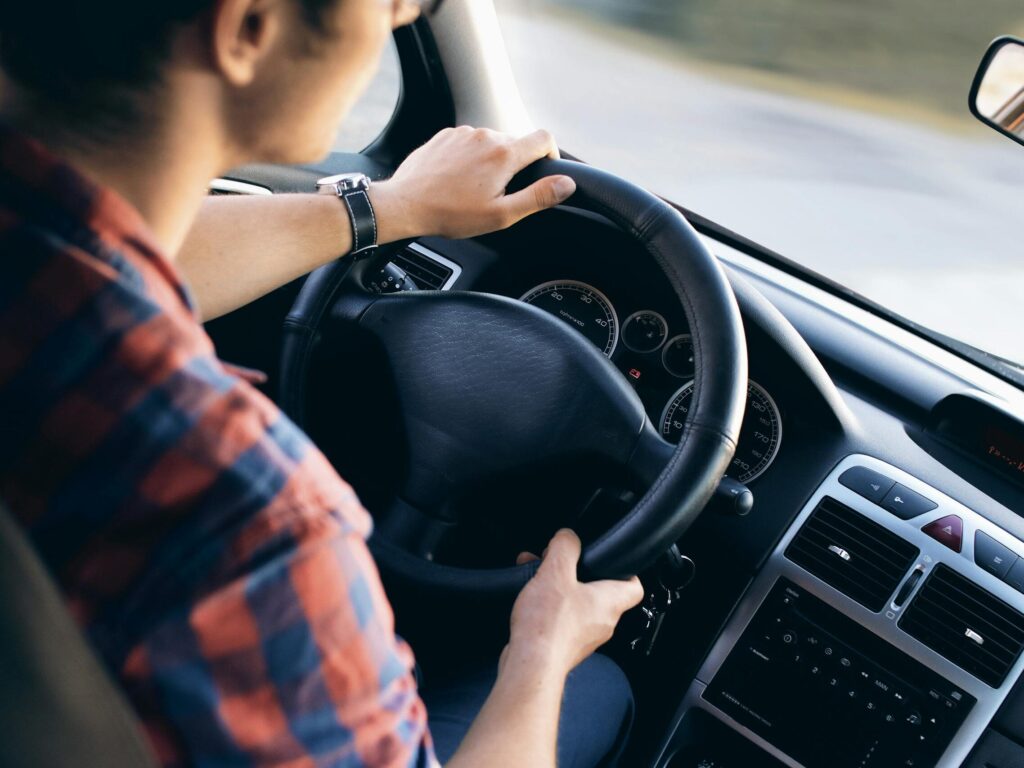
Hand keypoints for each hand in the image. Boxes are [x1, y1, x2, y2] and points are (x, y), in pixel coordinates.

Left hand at [369, 126, 576, 240]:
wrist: (405, 204)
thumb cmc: (451, 213)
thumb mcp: (501, 214)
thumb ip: (538, 197)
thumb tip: (566, 184)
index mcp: (504, 154)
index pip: (544, 139)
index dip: (551, 155)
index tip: (544, 171)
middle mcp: (486, 135)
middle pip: (516, 143)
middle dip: (515, 166)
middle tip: (499, 193)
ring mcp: (463, 133)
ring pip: (491, 143)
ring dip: (490, 161)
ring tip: (474, 189)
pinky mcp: (445, 135)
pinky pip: (468, 142)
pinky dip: (470, 157)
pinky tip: (457, 180)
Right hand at [503, 529, 643, 677]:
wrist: (530, 666)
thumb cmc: (548, 626)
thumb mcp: (555, 572)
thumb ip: (565, 547)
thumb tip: (568, 536)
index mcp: (610, 602)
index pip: (634, 586)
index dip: (626, 570)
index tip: (613, 560)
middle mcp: (602, 623)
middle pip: (600, 593)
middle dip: (577, 574)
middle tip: (560, 563)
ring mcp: (584, 638)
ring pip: (577, 605)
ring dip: (558, 589)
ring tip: (537, 577)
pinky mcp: (564, 647)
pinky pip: (561, 621)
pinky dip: (548, 607)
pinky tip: (529, 600)